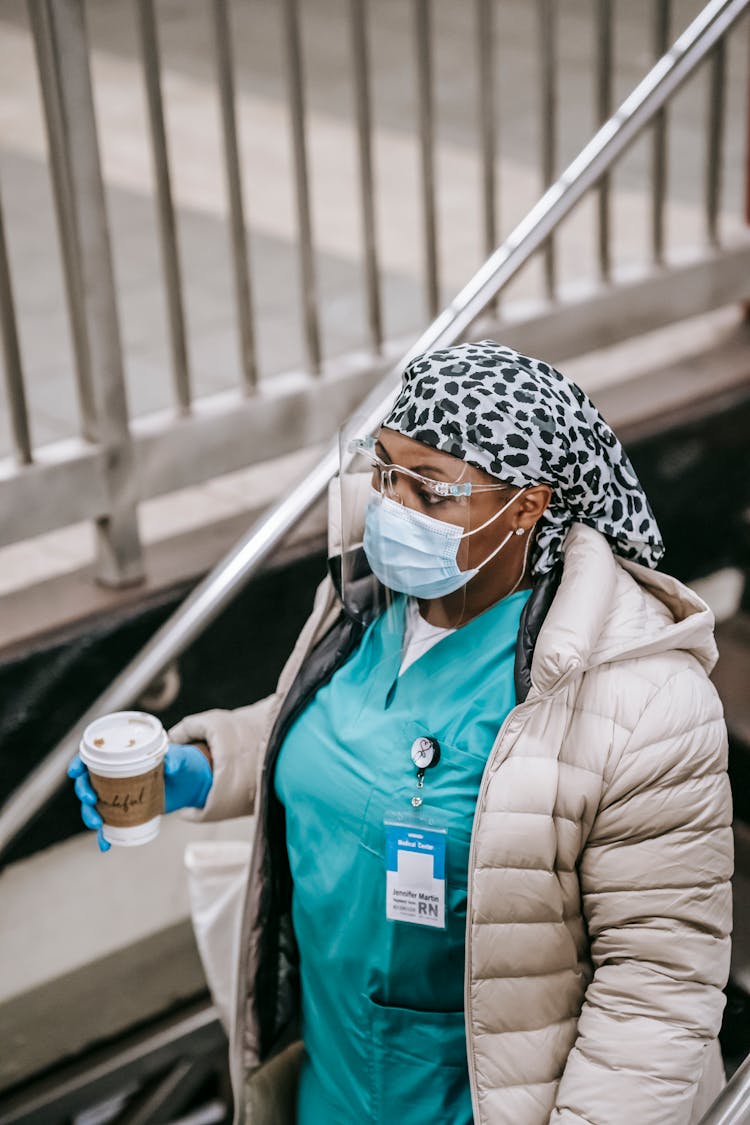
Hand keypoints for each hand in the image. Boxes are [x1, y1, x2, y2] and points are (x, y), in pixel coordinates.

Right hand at [68, 742, 212, 851]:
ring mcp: (118, 795)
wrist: (190, 782)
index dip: (79, 763)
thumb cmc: (181, 763)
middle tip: (91, 800)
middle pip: (88, 782)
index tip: (76, 772)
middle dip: (83, 792)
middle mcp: (115, 775)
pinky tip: (105, 845)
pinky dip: (104, 835)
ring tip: (97, 825)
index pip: (92, 756)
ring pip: (94, 805)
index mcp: (122, 756)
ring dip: (89, 815)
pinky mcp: (125, 812)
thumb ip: (176, 758)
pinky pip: (108, 825)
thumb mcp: (180, 758)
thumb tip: (170, 766)